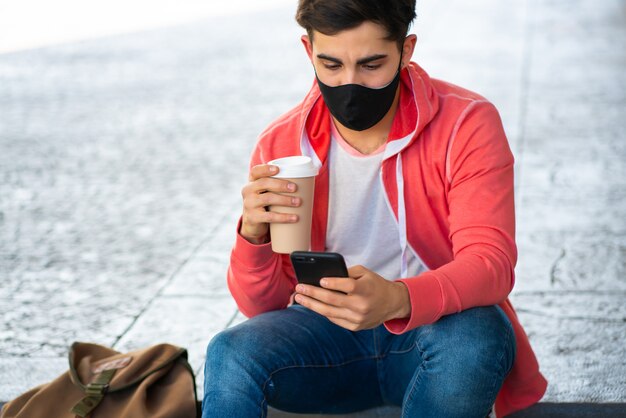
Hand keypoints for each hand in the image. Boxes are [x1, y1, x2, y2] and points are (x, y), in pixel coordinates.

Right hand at [240, 164, 300, 243]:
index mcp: (252, 182)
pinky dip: (284, 217)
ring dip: (285, 200)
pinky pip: (270, 217)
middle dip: (281, 184)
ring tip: (298, 202)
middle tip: (295, 188)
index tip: (278, 169)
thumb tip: (306, 178)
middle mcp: (248, 191)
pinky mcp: (253, 218)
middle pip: (264, 183)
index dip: (266, 169)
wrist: (253, 224)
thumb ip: (278, 185)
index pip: (255, 171)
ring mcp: (249, 204)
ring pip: (268, 198)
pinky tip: (294, 218)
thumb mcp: (266, 192)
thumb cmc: (265, 203)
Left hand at [294, 265, 410, 330]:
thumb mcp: (365, 272)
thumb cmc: (374, 284)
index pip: (347, 286)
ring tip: (299, 298)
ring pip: (329, 312)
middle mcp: (361, 305)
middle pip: (333, 300)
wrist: (392, 304)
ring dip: (312, 305)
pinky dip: (323, 312)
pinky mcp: (355, 326)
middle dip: (313, 293)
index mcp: (365, 289)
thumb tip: (324, 277)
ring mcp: (358, 318)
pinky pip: (334, 319)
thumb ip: (346, 272)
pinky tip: (313, 305)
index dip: (333, 283)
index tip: (320, 280)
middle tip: (299, 288)